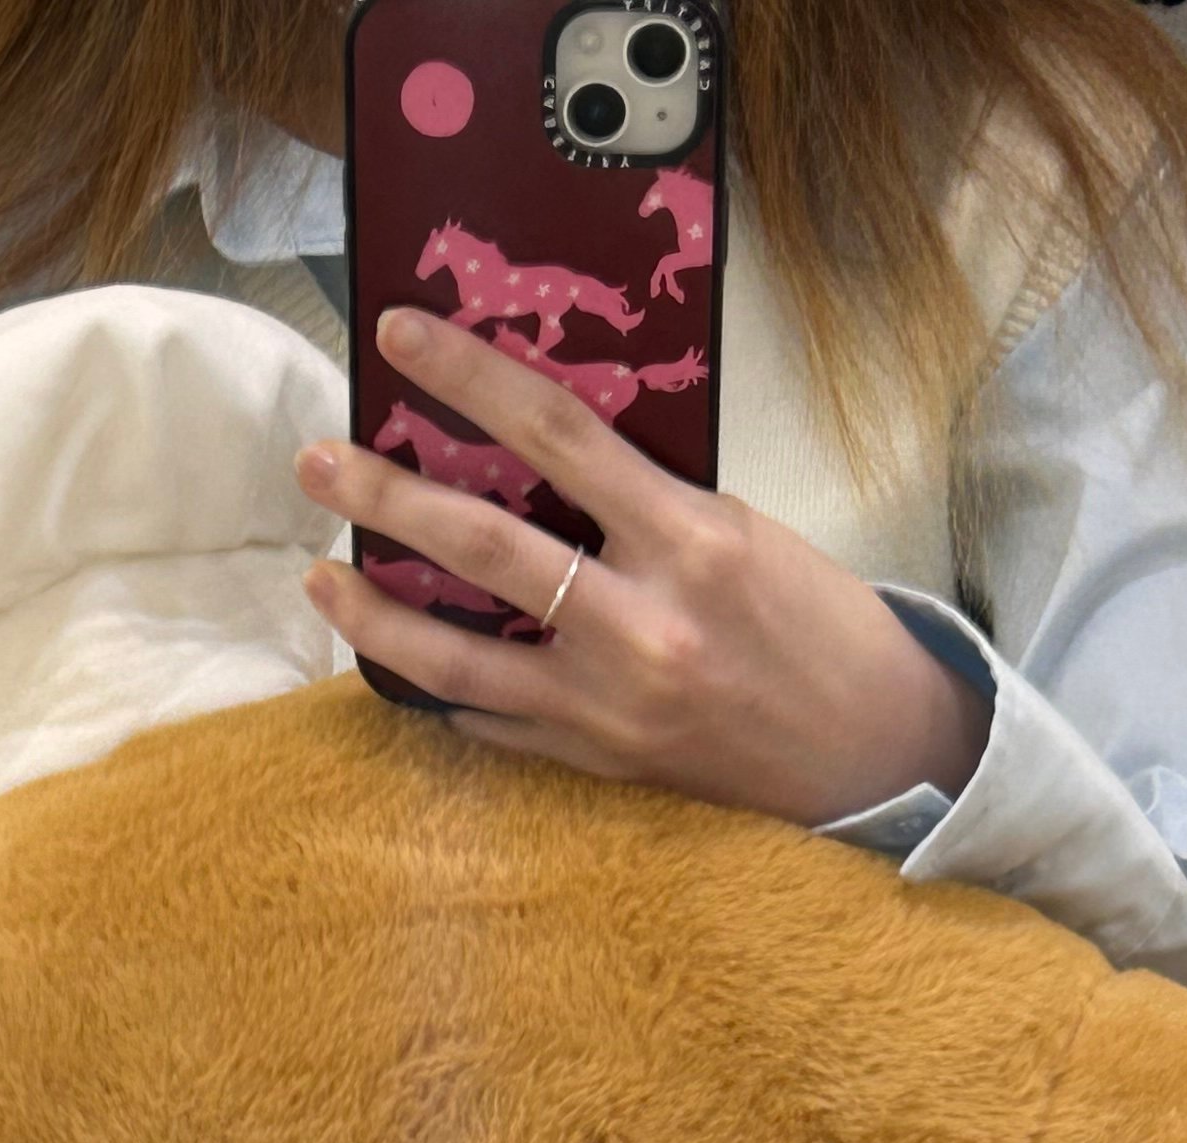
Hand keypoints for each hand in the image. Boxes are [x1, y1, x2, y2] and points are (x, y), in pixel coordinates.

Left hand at [300, 310, 991, 827]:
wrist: (869, 751)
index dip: (469, 375)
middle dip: (386, 496)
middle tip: (317, 461)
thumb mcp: (743, 531)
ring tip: (320, 576)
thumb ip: (645, 499)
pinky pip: (490, 721)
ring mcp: (607, 705)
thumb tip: (539, 452)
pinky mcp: (594, 762)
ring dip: (374, 615)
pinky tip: (396, 657)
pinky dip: (437, 688)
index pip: (556, 433)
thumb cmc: (815, 627)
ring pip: (456, 658)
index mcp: (690, 542)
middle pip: (482, 544)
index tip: (402, 336)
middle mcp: (640, 625)